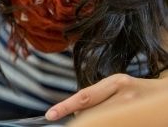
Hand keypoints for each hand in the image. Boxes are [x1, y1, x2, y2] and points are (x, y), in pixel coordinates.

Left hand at [46, 73, 167, 120]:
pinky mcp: (139, 120)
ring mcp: (134, 110)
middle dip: (82, 119)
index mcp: (117, 82)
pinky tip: (116, 120)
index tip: (50, 115)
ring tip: (109, 117)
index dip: (65, 107)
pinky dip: (109, 123)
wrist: (167, 98)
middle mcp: (126, 95)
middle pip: (91, 114)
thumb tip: (73, 111)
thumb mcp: (118, 87)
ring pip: (101, 120)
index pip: (84, 97)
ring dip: (98, 122)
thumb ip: (98, 96)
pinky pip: (115, 124)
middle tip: (79, 118)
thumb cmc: (139, 91)